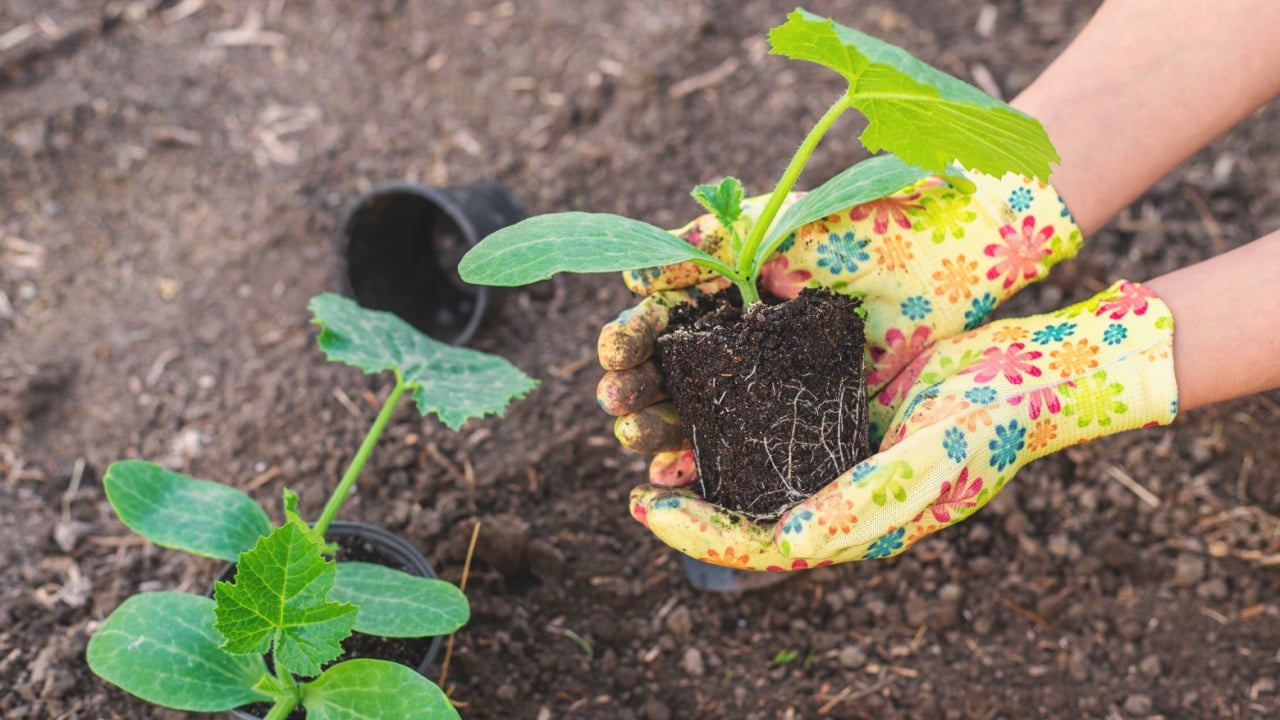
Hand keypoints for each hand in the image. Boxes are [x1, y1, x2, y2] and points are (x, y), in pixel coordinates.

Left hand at [598, 166, 1134, 567]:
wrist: (1029, 375)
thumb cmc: (990, 425)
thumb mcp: (925, 461)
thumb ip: (859, 503)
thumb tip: (788, 543)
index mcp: (853, 525)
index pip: (759, 545)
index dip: (698, 533)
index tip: (644, 507)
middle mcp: (836, 496)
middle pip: (744, 510)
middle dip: (686, 499)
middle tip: (633, 473)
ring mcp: (836, 456)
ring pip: (751, 467)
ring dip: (700, 452)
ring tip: (650, 427)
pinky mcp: (839, 414)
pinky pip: (773, 423)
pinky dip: (733, 410)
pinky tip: (700, 382)